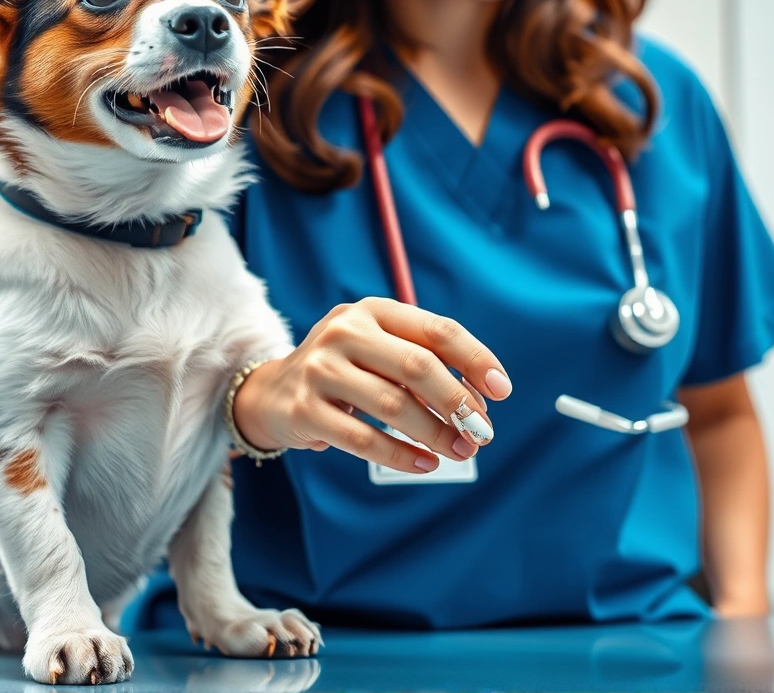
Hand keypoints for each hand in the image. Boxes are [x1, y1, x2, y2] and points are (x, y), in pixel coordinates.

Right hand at [233, 297, 511, 474]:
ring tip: (460, 452)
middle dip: (458, 402)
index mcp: (374, 310)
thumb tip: (478, 404)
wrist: (272, 392)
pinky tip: (425, 463)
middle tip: (482, 432)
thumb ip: (424, 366)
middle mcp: (345, 332)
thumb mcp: (380, 350)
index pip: (437, 330)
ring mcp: (320, 369)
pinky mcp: (304, 409)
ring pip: (393, 405)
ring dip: (435, 434)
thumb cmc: (346, 370)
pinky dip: (400, 455)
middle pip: (417, 366)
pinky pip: (362, 438)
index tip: (501, 390)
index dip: (475, 359)